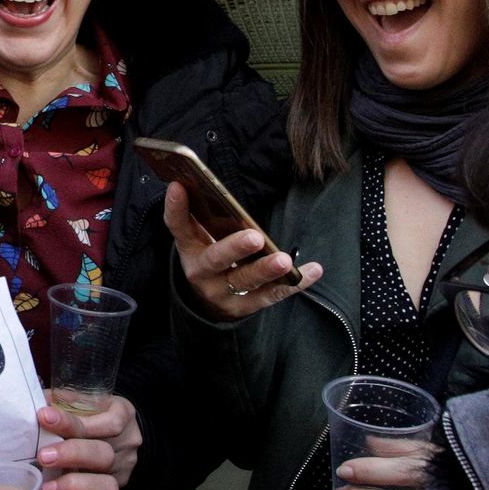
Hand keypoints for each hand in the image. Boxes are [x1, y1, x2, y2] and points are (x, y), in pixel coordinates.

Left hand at [35, 396, 140, 489]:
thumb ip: (62, 402)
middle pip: (103, 453)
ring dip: (73, 484)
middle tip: (43, 456)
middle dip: (71, 454)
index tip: (43, 416)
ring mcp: (122, 470)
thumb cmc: (89, 415)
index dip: (71, 420)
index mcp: (122, 413)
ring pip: (105, 483)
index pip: (102, 419)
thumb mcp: (83, 402)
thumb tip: (32, 401)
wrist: (111, 438)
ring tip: (47, 487)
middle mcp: (127, 444)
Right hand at [165, 184, 319, 321]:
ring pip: (244, 281)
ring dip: (266, 270)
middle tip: (254, 237)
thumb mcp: (199, 238)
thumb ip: (202, 214)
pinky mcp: (244, 307)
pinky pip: (271, 295)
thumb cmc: (210, 257)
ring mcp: (222, 293)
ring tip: (285, 261)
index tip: (178, 186)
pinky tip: (313, 270)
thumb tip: (202, 182)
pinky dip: (293, 284)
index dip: (176, 208)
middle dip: (235, 248)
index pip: (178, 226)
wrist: (206, 304)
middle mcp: (201, 272)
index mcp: (190, 248)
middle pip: (216, 259)